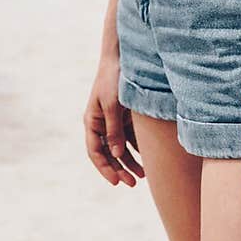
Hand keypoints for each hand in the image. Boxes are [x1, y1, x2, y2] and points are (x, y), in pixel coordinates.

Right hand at [83, 53, 145, 186]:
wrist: (123, 57)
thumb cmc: (113, 79)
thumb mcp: (113, 105)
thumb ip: (114, 130)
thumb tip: (116, 155)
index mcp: (92, 121)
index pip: (95, 152)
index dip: (105, 168)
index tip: (116, 182)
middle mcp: (101, 123)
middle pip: (109, 153)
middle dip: (120, 169)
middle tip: (133, 184)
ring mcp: (113, 120)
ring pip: (121, 148)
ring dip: (130, 162)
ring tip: (144, 176)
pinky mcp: (125, 115)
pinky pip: (130, 137)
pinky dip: (138, 149)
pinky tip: (149, 159)